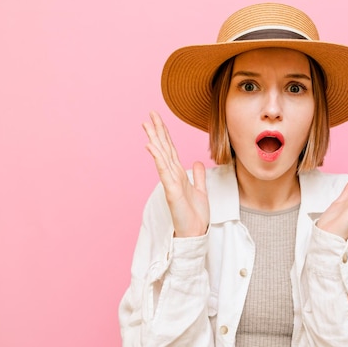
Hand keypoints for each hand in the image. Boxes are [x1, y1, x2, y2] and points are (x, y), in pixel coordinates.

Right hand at [143, 111, 209, 237]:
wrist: (195, 232)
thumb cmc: (195, 214)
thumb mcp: (201, 190)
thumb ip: (198, 176)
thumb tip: (197, 162)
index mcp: (179, 173)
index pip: (171, 149)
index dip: (165, 133)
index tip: (158, 119)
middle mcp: (172, 175)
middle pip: (164, 148)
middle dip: (157, 130)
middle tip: (150, 114)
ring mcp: (170, 181)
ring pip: (161, 155)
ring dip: (154, 139)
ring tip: (147, 125)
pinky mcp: (171, 190)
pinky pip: (163, 171)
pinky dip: (157, 158)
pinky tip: (150, 146)